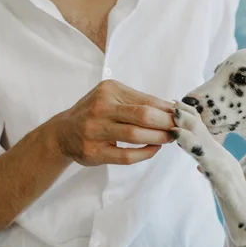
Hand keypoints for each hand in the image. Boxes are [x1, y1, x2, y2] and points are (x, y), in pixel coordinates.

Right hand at [53, 80, 174, 165]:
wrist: (63, 132)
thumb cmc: (95, 113)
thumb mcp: (112, 98)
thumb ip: (138, 102)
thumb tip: (172, 108)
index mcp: (108, 90)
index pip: (146, 100)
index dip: (167, 110)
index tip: (182, 115)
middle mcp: (100, 108)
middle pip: (143, 116)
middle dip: (166, 123)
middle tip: (179, 128)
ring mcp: (95, 131)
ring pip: (135, 135)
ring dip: (159, 138)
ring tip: (170, 138)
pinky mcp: (94, 152)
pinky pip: (126, 156)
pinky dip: (145, 153)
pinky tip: (154, 149)